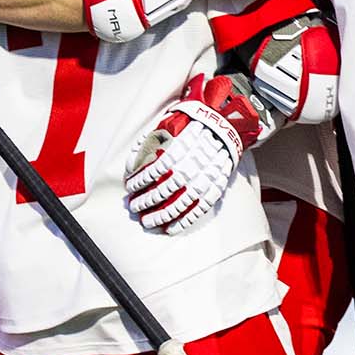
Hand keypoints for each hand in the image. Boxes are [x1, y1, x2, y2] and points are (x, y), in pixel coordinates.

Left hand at [125, 75, 264, 233]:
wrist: (225, 126)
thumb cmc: (191, 126)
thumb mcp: (167, 126)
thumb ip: (147, 143)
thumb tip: (130, 165)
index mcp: (180, 148)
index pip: (155, 169)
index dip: (140, 181)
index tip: (129, 188)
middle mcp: (193, 165)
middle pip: (165, 189)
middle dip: (146, 201)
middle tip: (134, 208)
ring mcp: (206, 178)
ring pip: (180, 203)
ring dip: (161, 215)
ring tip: (147, 222)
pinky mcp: (216, 187)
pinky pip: (199, 209)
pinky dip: (183, 221)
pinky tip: (170, 229)